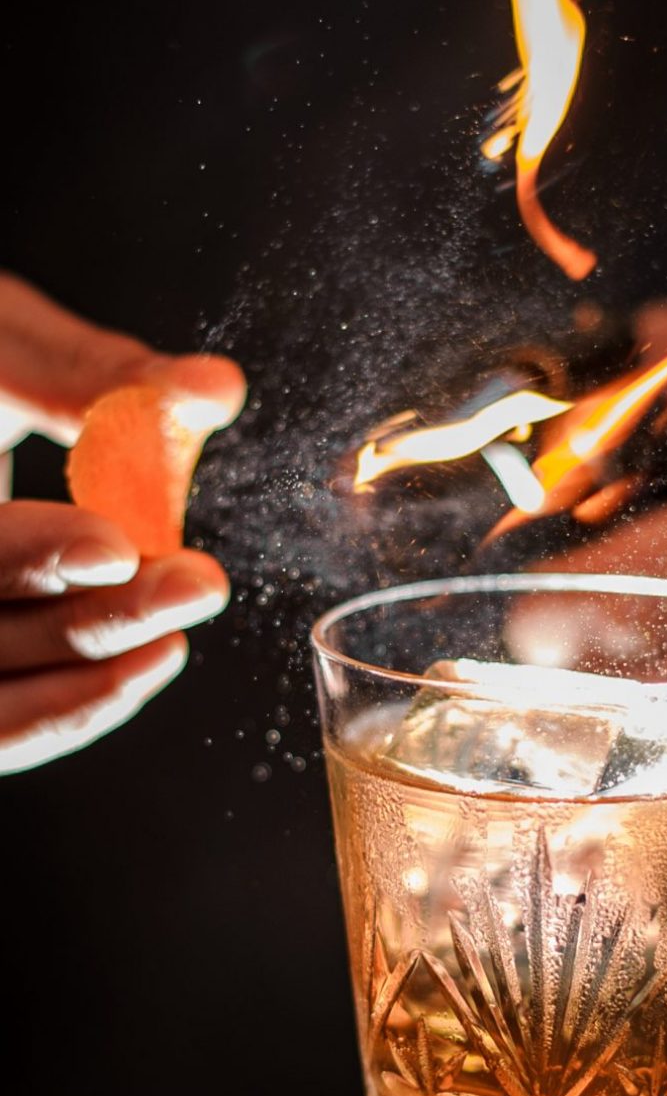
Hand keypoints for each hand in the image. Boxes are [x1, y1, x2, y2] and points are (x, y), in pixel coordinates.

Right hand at [0, 273, 244, 773]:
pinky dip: (70, 700)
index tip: (116, 545)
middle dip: (92, 621)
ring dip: (88, 677)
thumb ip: (90, 373)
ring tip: (175, 634)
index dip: (29, 555)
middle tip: (194, 586)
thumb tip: (215, 388)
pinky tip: (143, 661)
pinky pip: (3, 722)